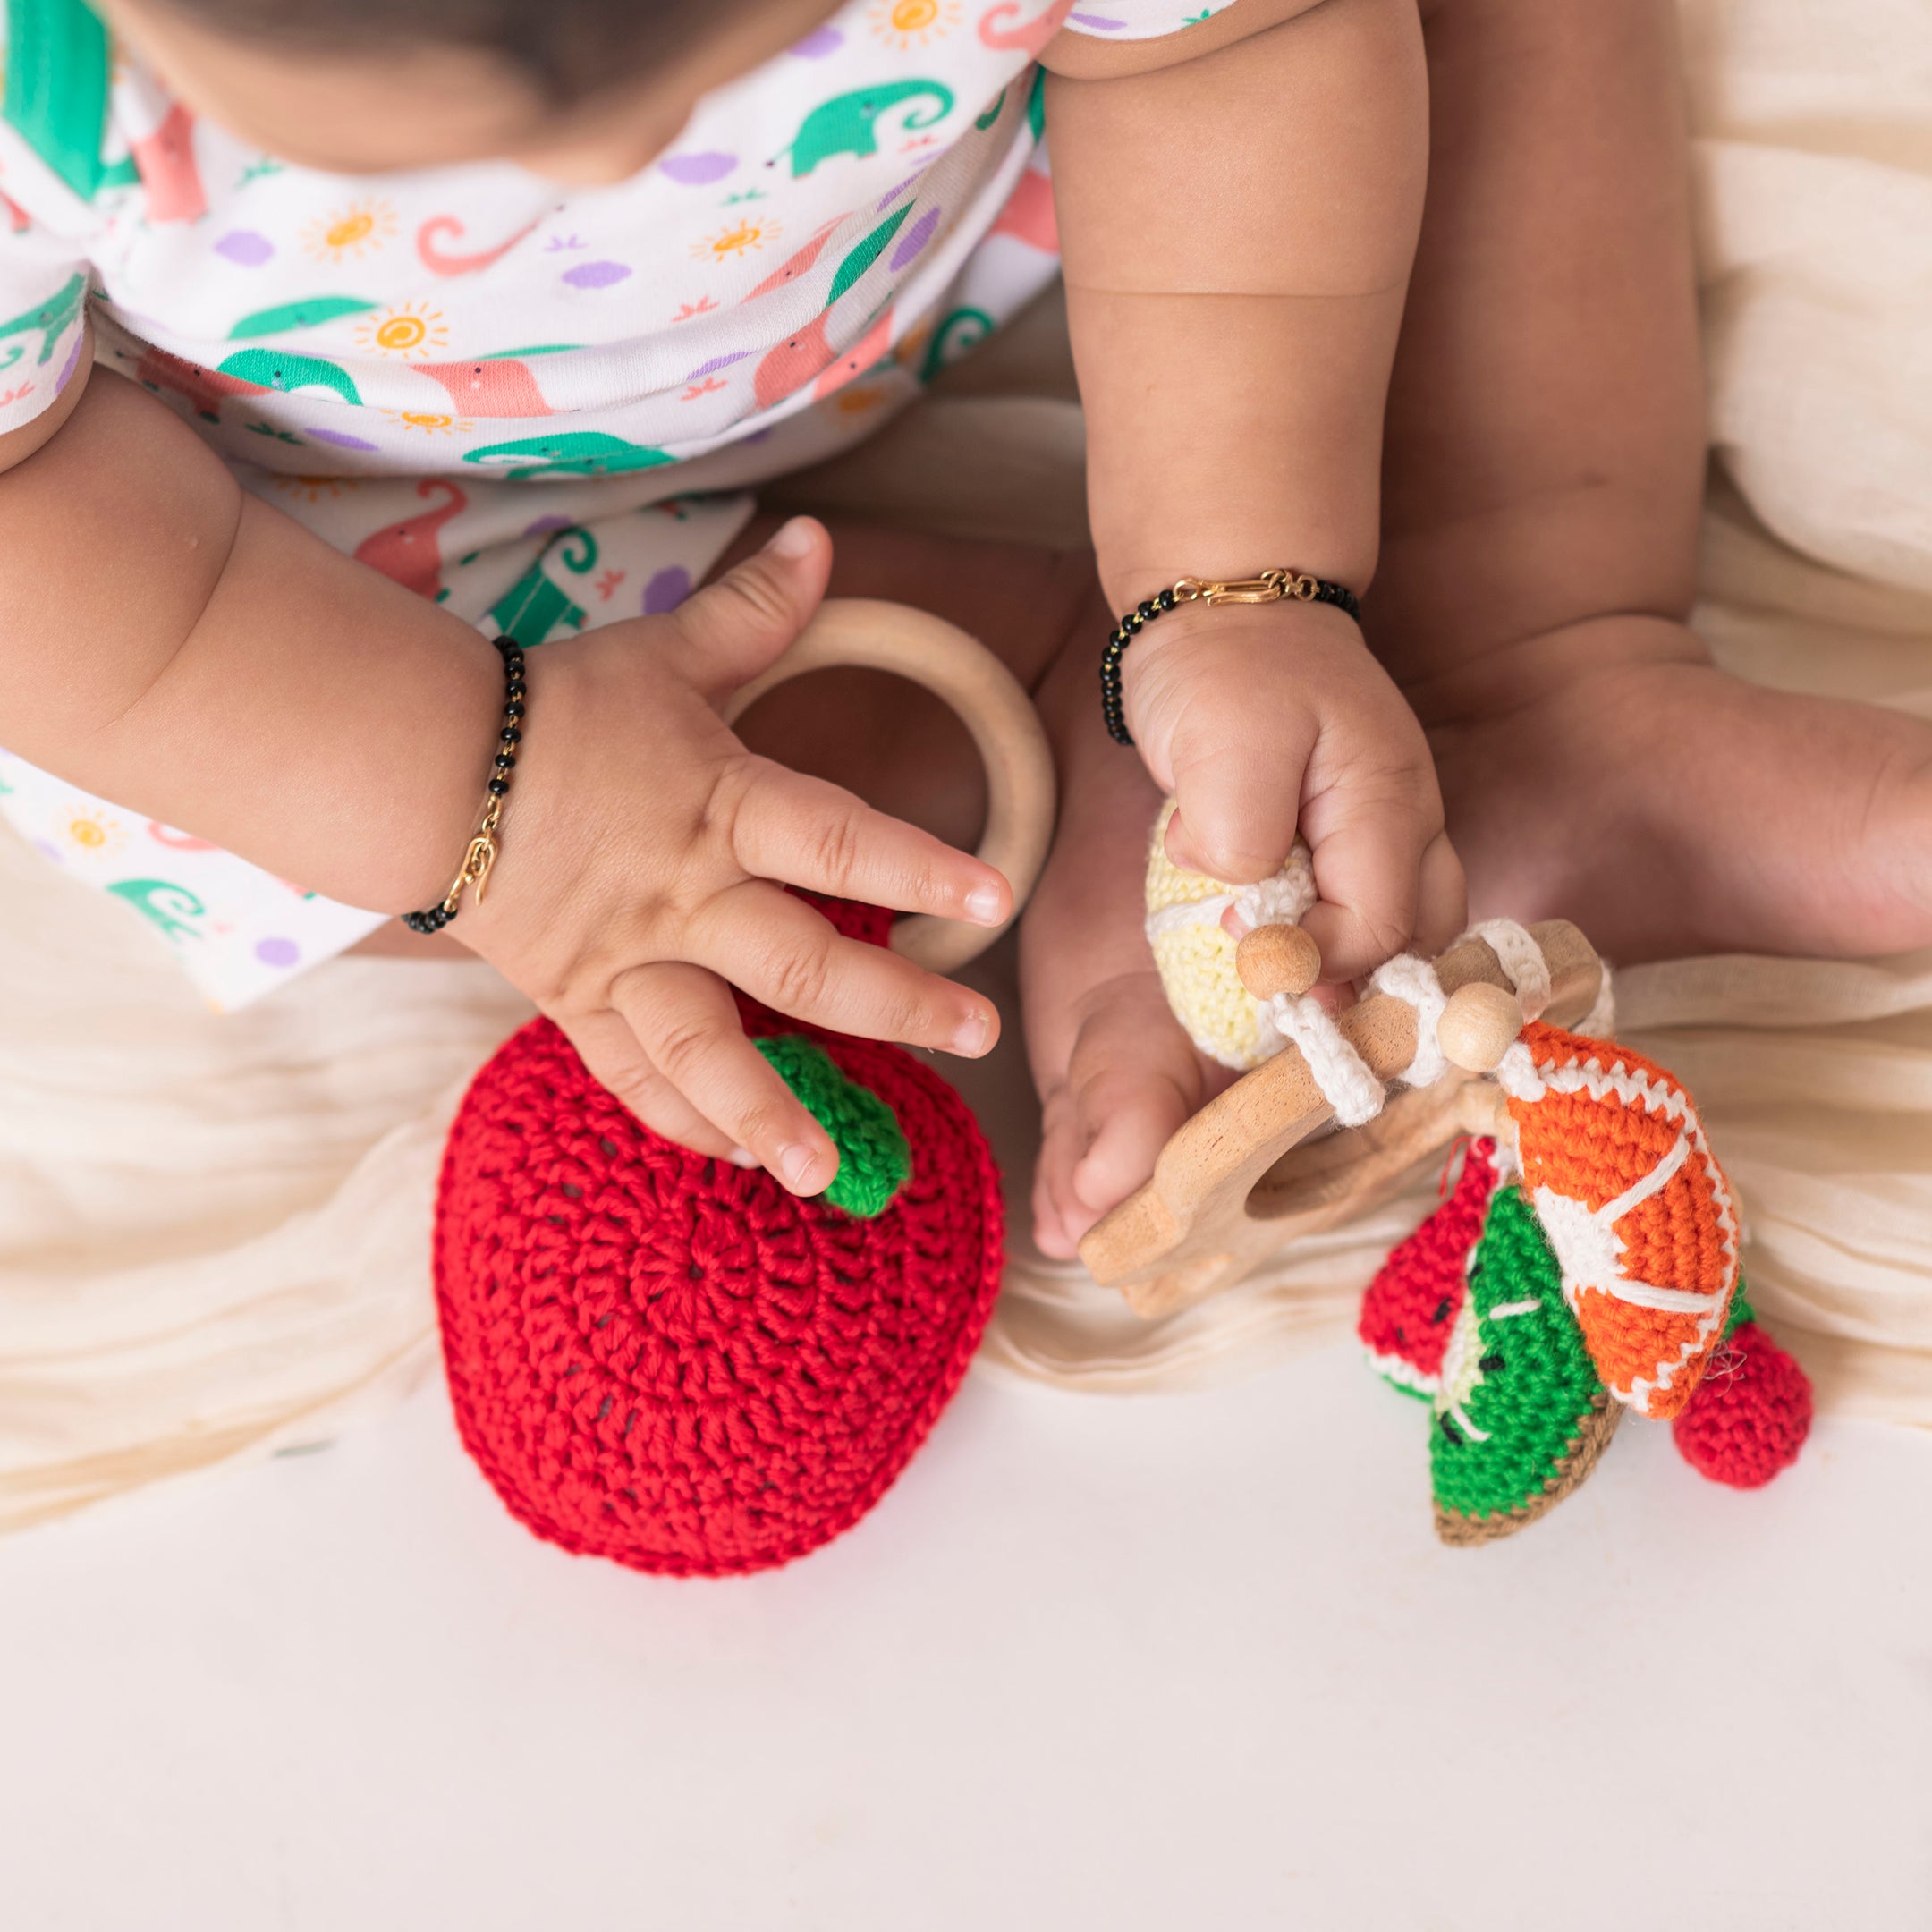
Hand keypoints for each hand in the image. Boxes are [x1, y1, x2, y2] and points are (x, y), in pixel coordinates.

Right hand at [456, 517, 1010, 1194]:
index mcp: (718, 805)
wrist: (427, 768)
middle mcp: (683, 896)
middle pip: (798, 962)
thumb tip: (822, 534)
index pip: (835, 837)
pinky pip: (634, 1076)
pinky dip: (685, 1121)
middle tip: (977, 1033)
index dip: (920, 866)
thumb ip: (755, 609)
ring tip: (829, 1176)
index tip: (997, 897)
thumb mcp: (663, 653)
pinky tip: (743, 1159)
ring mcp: (629, 961)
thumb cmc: (559, 707)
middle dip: (894, 1004)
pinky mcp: (581, 1003)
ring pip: (705, 1050)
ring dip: (770, 1112)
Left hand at [1118, 593, 1463, 978]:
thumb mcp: (1221, 745)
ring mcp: (1389, 828)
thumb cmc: (1225, 671)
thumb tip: (1248, 908)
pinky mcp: (1355, 834)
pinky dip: (1323, 926)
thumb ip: (1241, 836)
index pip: (1380, 927)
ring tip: (1275, 955)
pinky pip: (1363, 903)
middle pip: (1419, 939)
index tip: (1243, 946)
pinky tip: (1269, 911)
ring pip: (1402, 927)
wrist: (1227, 606)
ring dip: (1344, 958)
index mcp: (1388, 803)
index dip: (1313, 958)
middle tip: (1279, 985)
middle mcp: (1410, 822)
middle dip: (1354, 978)